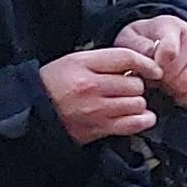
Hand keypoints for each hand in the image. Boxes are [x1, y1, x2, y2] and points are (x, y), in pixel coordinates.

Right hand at [41, 47, 162, 144]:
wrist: (32, 112)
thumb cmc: (54, 84)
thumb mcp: (73, 61)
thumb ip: (103, 61)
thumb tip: (135, 66)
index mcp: (83, 64)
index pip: (126, 58)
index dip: (146, 63)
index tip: (154, 69)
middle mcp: (91, 86)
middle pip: (135, 83)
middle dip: (137, 85)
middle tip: (127, 88)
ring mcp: (96, 109)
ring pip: (138, 103)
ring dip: (138, 103)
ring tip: (127, 102)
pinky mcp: (99, 129)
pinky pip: (134, 124)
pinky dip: (142, 120)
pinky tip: (139, 116)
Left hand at [116, 14, 186, 106]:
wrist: (160, 41)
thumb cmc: (143, 41)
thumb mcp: (130, 37)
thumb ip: (137, 45)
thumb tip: (150, 54)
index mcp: (171, 26)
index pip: (168, 51)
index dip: (155, 68)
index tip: (146, 72)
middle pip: (177, 71)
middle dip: (160, 81)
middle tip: (150, 80)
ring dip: (171, 90)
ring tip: (161, 85)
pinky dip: (186, 98)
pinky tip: (175, 94)